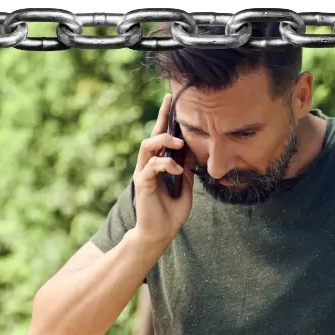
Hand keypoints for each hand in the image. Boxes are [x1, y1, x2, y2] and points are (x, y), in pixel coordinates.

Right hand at [133, 93, 196, 248]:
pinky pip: (152, 166)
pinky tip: (178, 170)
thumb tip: (191, 152)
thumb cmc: (170, 216)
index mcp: (158, 166)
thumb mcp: (186, 189)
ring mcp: (144, 174)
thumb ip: (186, 171)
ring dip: (163, 140)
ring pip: (147, 146)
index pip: (161, 138)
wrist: (159, 235)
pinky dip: (166, 164)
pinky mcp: (143, 184)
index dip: (165, 118)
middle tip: (171, 103)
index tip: (171, 99)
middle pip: (151, 135)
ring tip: (179, 142)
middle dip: (161, 118)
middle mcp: (148, 167)